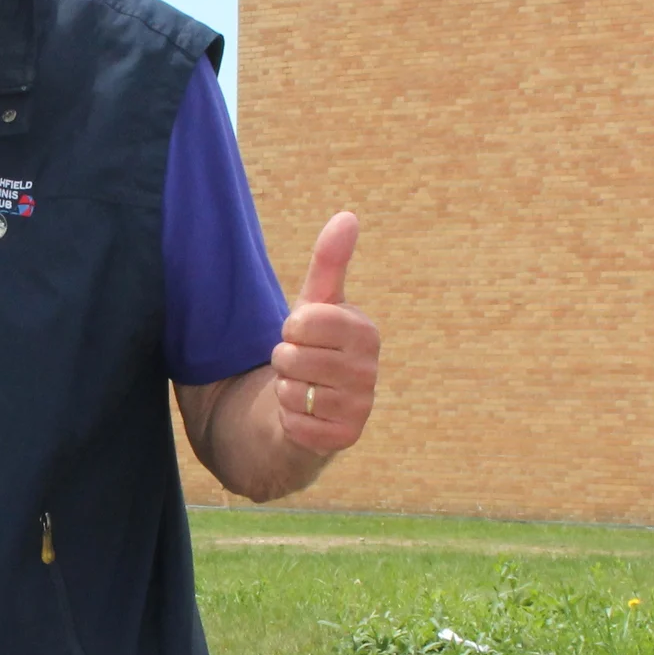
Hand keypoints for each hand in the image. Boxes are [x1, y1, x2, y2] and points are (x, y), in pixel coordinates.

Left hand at [269, 211, 378, 455]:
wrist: (310, 408)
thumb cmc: (313, 348)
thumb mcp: (316, 305)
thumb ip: (329, 262)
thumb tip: (347, 216)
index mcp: (365, 331)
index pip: (303, 321)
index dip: (290, 328)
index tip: (302, 335)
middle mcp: (370, 370)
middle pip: (291, 356)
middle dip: (283, 361)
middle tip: (300, 365)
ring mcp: (361, 407)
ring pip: (290, 391)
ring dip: (284, 391)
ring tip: (303, 388)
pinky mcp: (344, 438)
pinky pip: (294, 423)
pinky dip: (289, 420)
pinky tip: (305, 417)